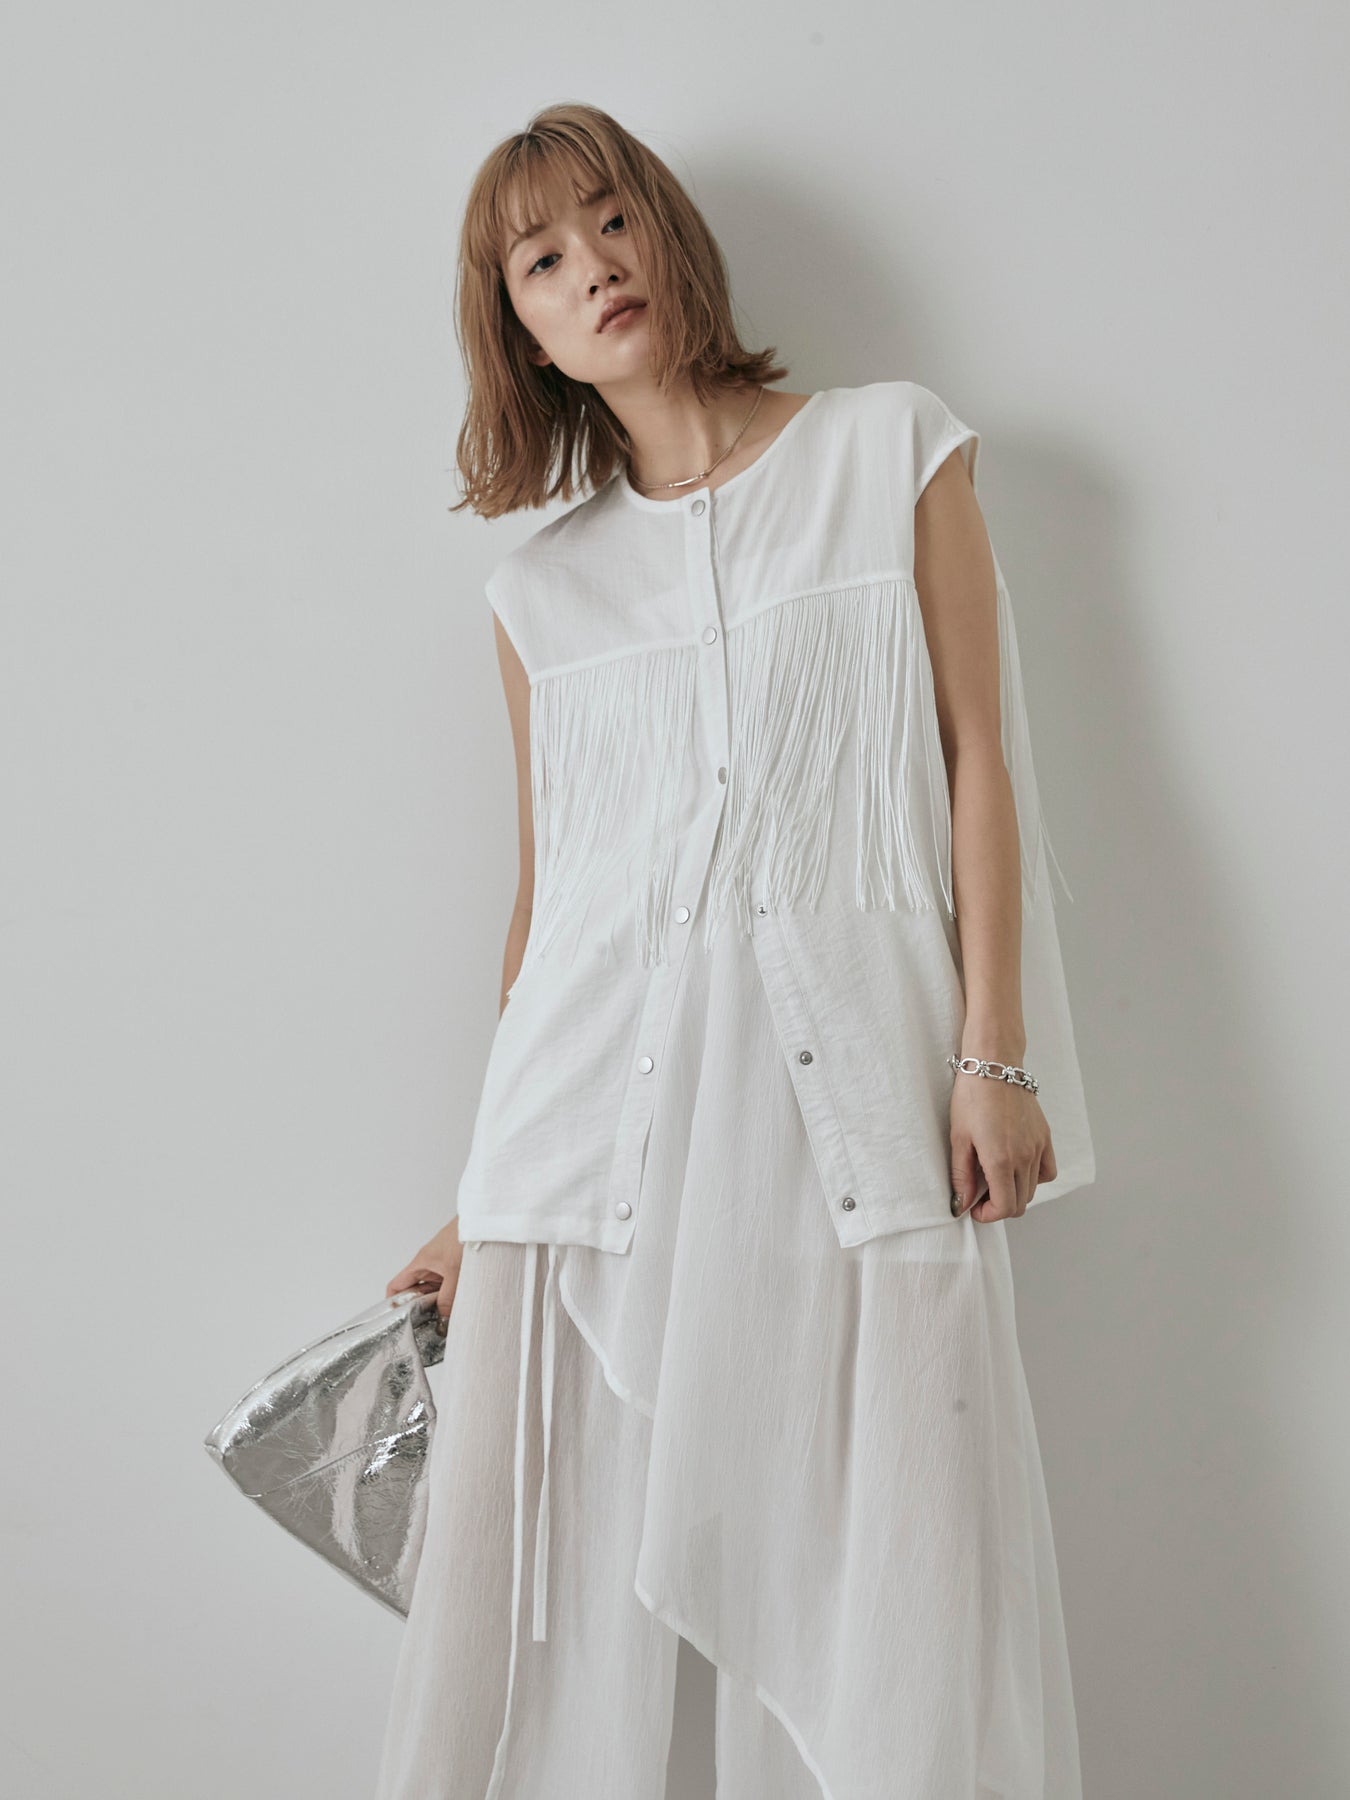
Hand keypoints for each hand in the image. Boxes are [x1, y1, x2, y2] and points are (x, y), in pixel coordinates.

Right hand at [386, 1217, 464, 1334]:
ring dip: (436, 1303)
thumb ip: (448, 1298)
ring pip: (432, 1289)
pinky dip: (449, 1296)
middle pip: (415, 1291)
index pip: (396, 1285)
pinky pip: (446, 1285)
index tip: (397, 1320)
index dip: (393, 1303)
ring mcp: (441, 1266)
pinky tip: (457, 1306)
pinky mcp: (454, 1266)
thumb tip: (441, 1319)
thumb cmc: (464, 1237)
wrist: (484, 1221)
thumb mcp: (455, 1273)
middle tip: (425, 1327)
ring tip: (442, 1320)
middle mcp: (428, 1265)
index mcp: (420, 1264)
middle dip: (418, 1308)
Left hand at [949, 1074, 1056, 1221]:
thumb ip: (961, 1176)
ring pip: (1033, 1189)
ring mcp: (1038, 1147)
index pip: (1005, 1208)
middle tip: (980, 1195)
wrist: (994, 1066)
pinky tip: (1017, 1168)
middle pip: (1020, 1203)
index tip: (975, 1209)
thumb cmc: (971, 1098)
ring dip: (1015, 1192)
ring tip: (995, 1178)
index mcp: (1001, 1160)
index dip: (989, 1216)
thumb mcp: (958, 1138)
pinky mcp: (1045, 1137)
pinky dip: (1035, 1178)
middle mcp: (1024, 1157)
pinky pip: (1047, 1171)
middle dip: (999, 1206)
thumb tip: (961, 1205)